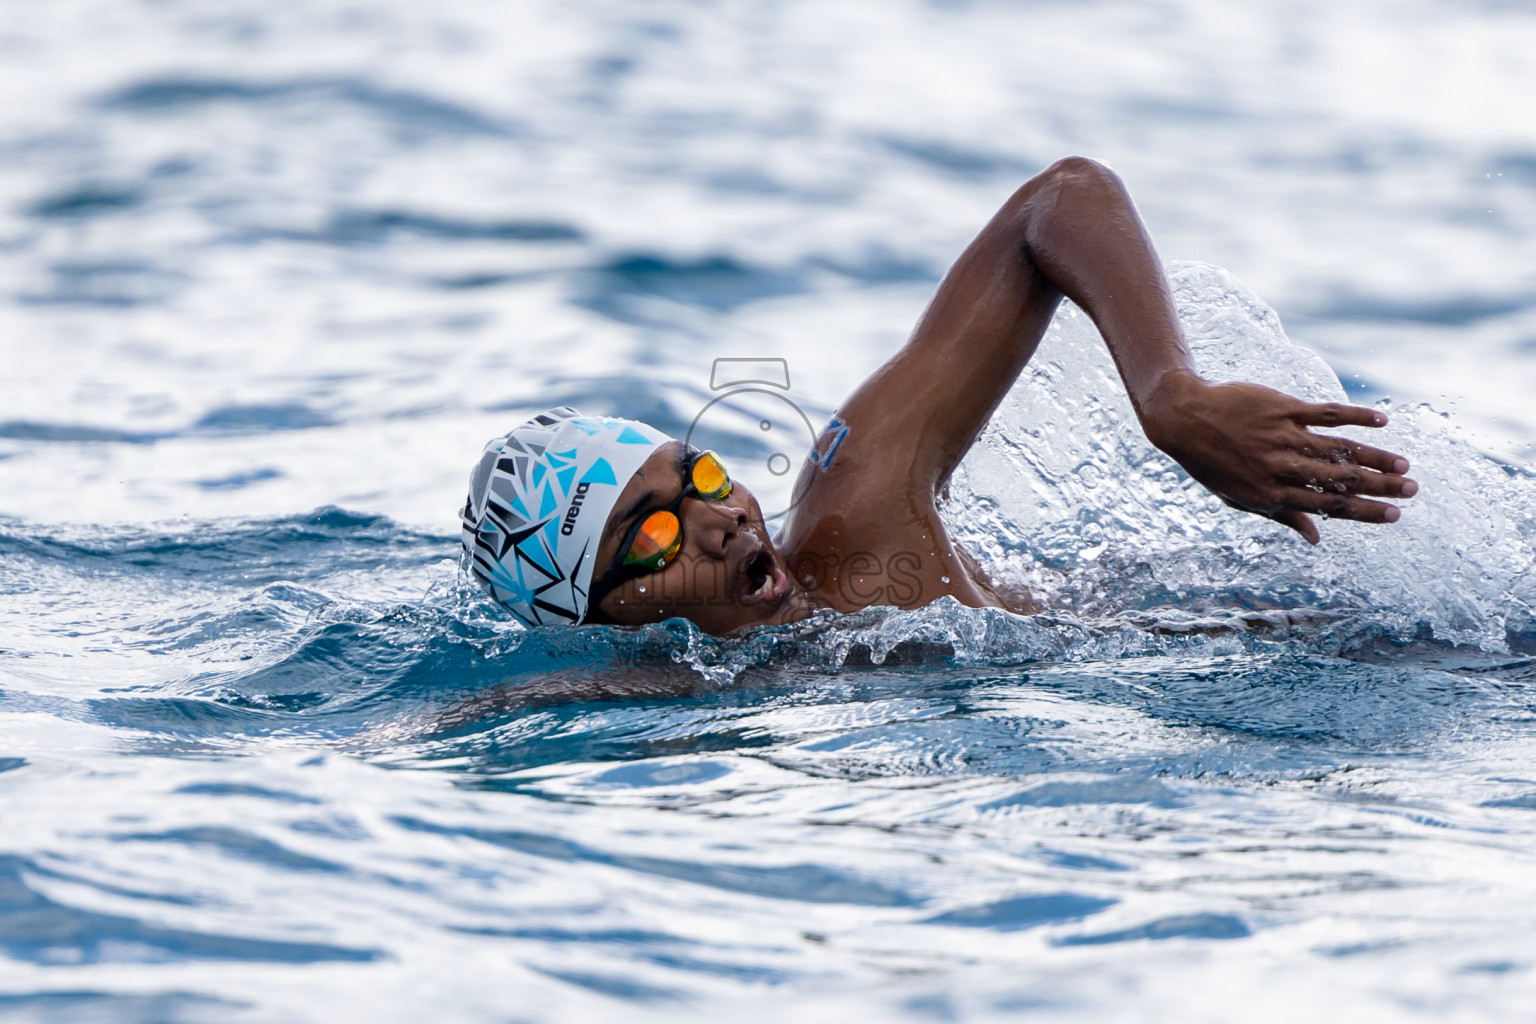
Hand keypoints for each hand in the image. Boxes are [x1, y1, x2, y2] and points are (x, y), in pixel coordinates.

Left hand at [1140, 371, 1416, 544]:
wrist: (1184, 419)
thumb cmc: (1213, 464)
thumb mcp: (1239, 498)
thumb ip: (1282, 516)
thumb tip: (1317, 539)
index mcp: (1271, 494)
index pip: (1327, 506)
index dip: (1363, 512)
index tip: (1394, 516)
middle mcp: (1280, 467)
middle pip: (1339, 479)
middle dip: (1379, 487)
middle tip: (1413, 490)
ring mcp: (1282, 436)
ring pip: (1338, 448)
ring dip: (1374, 457)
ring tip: (1403, 465)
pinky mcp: (1282, 408)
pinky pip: (1325, 413)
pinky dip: (1355, 416)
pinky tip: (1382, 421)